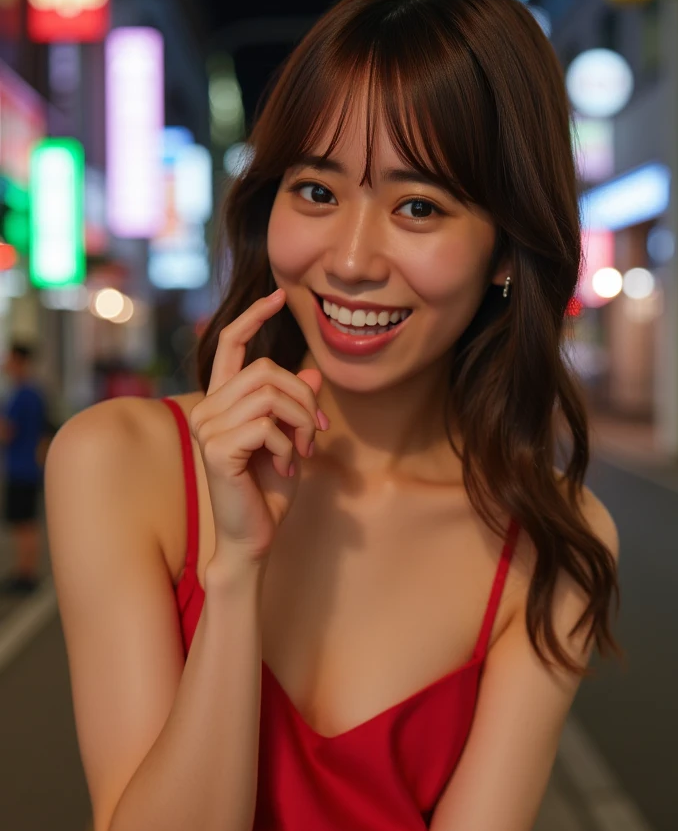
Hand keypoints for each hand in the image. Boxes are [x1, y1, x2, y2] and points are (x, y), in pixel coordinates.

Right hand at [189, 289, 327, 564]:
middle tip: (315, 433)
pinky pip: (267, 425)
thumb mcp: (291, 440)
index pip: (230, 344)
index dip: (253, 316)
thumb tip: (313, 373)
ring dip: (301, 423)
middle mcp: (208, 408)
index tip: (279, 295)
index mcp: (223, 401)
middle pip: (266, 370)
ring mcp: (208, 427)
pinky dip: (288, 446)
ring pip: (271, 395)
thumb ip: (295, 407)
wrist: (254, 536)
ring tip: (303, 452)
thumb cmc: (270, 489)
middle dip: (304, 399)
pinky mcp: (218, 448)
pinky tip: (286, 467)